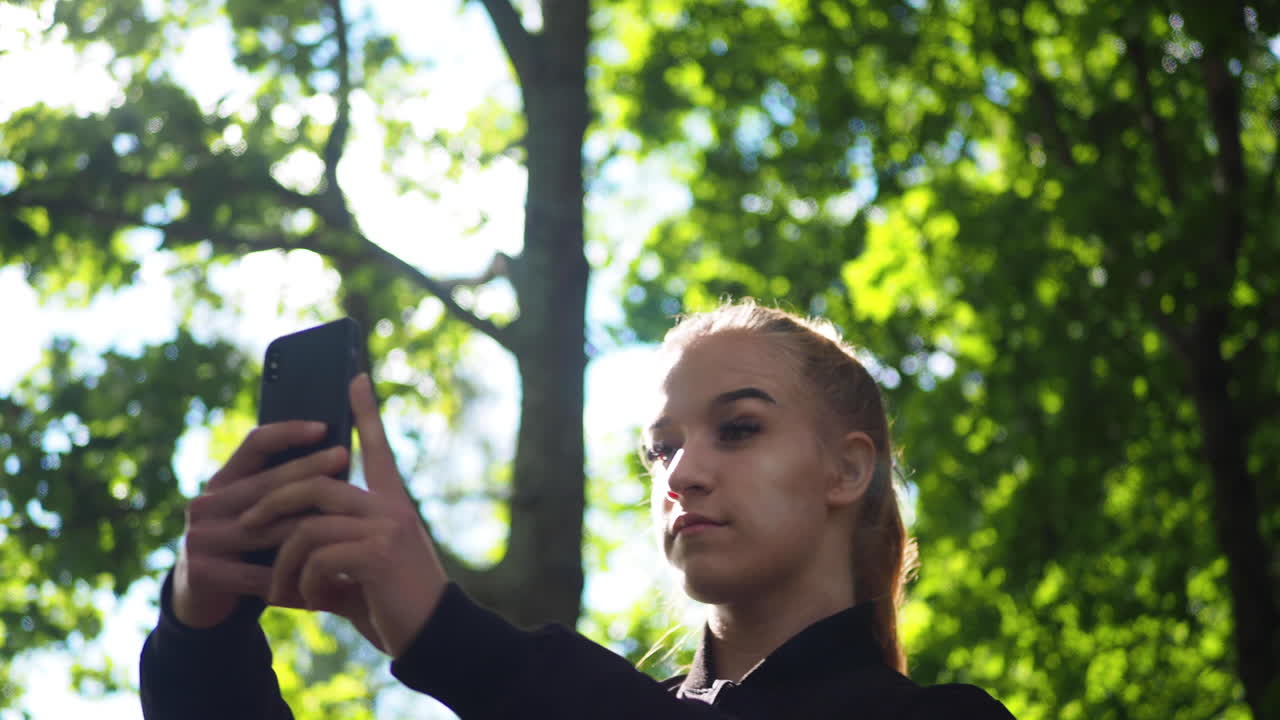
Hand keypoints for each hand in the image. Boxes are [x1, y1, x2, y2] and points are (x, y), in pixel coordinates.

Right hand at [173, 422, 349, 627]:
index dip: (287, 431)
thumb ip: (283, 489)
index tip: (324, 426)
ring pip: (267, 528)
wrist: (204, 603)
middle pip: (266, 483)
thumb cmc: (249, 550)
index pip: (253, 445)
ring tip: (348, 520)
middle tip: (345, 456)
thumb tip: (341, 455)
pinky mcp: (201, 573)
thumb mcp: (259, 514)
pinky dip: (295, 578)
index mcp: (222, 483)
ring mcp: (200, 538)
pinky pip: (259, 574)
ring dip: (310, 527)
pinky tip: (329, 578)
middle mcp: (206, 504)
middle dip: (309, 469)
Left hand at [240, 374, 448, 657]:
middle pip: (316, 482)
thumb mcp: (358, 569)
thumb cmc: (393, 606)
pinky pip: (315, 557)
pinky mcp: (379, 554)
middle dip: (272, 503)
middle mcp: (392, 508)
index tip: (355, 377)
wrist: (432, 638)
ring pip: (307, 525)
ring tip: (281, 592)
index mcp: (392, 505)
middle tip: (247, 525)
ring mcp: (387, 527)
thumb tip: (280, 535)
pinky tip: (316, 602)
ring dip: (281, 563)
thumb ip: (330, 545)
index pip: (377, 448)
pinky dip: (302, 584)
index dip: (366, 412)